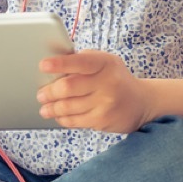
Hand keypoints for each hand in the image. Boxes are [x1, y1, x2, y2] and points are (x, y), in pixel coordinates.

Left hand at [37, 50, 151, 132]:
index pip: (80, 62)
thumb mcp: (105, 63)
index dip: (60, 64)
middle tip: (41, 94)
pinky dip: (62, 118)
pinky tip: (58, 115)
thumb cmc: (115, 79)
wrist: (141, 103)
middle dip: (49, 91)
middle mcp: (107, 82)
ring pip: (68, 107)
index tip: (43, 65)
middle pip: (68, 87)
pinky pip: (74, 121)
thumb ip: (82, 60)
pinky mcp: (102, 120)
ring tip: (45, 107)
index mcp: (105, 63)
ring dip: (51, 108)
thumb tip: (53, 65)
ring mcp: (105, 103)